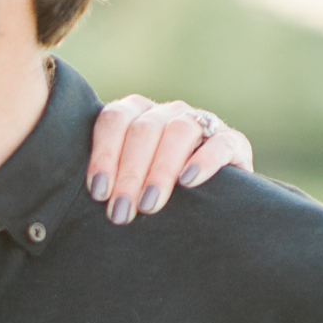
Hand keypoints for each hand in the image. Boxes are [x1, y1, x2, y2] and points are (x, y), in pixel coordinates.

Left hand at [86, 95, 253, 224]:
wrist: (208, 198)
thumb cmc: (149, 189)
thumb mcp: (125, 178)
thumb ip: (106, 176)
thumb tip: (90, 196)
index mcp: (135, 113)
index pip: (114, 120)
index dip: (104, 155)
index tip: (99, 192)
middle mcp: (167, 112)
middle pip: (143, 130)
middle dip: (129, 174)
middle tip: (121, 211)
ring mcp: (201, 122)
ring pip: (180, 132)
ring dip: (161, 170)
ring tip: (149, 204)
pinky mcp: (233, 142)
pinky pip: (221, 143)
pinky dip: (203, 161)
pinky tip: (188, 182)